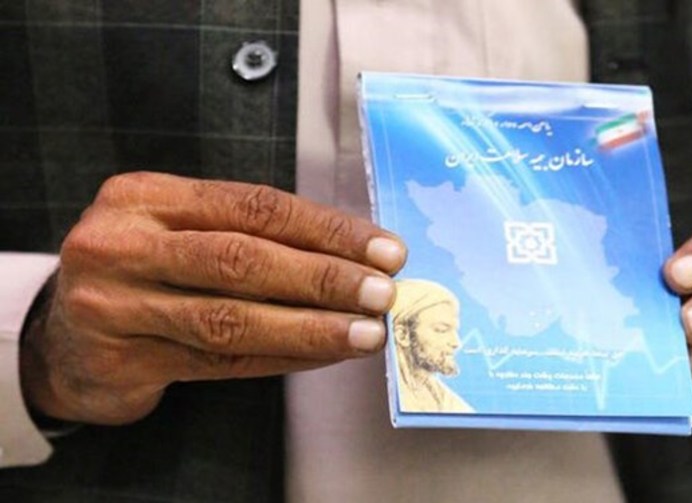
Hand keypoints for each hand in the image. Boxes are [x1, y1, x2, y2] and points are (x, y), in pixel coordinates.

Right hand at [20, 172, 406, 424]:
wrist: (64, 339)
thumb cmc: (143, 271)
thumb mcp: (178, 231)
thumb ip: (248, 233)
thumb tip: (356, 255)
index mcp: (146, 196)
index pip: (253, 206)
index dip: (326, 229)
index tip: (384, 249)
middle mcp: (124, 244)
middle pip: (242, 259)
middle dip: (324, 276)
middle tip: (383, 292)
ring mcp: (117, 305)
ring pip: (232, 317)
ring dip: (311, 327)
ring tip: (366, 332)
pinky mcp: (124, 359)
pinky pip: (223, 360)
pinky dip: (283, 356)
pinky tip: (326, 354)